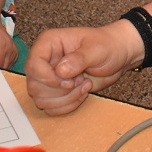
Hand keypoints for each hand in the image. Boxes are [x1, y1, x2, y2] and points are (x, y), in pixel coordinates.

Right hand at [26, 23, 140, 115]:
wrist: (118, 55)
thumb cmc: (107, 45)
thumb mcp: (96, 49)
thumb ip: (78, 58)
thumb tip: (60, 71)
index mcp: (49, 43)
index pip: (33, 65)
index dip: (48, 78)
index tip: (69, 81)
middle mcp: (45, 61)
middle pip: (35, 86)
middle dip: (60, 91)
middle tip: (80, 81)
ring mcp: (49, 77)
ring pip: (41, 100)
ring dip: (66, 99)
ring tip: (84, 85)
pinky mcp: (56, 91)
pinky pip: (51, 108)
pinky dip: (68, 106)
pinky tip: (82, 93)